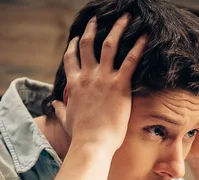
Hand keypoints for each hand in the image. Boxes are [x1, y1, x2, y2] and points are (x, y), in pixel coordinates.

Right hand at [52, 14, 147, 149]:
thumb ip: (61, 108)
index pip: (70, 59)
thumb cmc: (81, 136)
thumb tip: (54, 103)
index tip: (76, 37)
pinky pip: (130, 60)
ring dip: (117, 28)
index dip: (72, 46)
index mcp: (74, 84)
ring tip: (125, 17)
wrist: (92, 143)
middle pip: (87, 45)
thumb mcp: (66, 119)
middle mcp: (87, 76)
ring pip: (109, 45)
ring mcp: (103, 79)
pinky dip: (138, 47)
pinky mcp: (119, 85)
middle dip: (91, 29)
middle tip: (96, 19)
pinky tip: (144, 36)